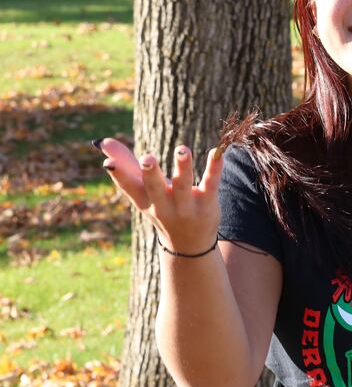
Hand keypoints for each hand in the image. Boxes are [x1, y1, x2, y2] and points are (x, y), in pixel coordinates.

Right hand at [94, 138, 224, 254]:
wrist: (189, 245)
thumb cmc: (161, 207)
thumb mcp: (142, 191)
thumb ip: (125, 165)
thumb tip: (102, 141)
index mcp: (144, 200)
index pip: (129, 187)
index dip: (118, 175)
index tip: (107, 163)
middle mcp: (163, 205)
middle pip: (155, 188)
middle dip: (150, 174)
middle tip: (147, 158)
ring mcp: (186, 206)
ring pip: (184, 185)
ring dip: (182, 167)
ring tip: (182, 149)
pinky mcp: (208, 204)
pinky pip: (211, 184)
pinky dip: (214, 168)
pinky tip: (216, 152)